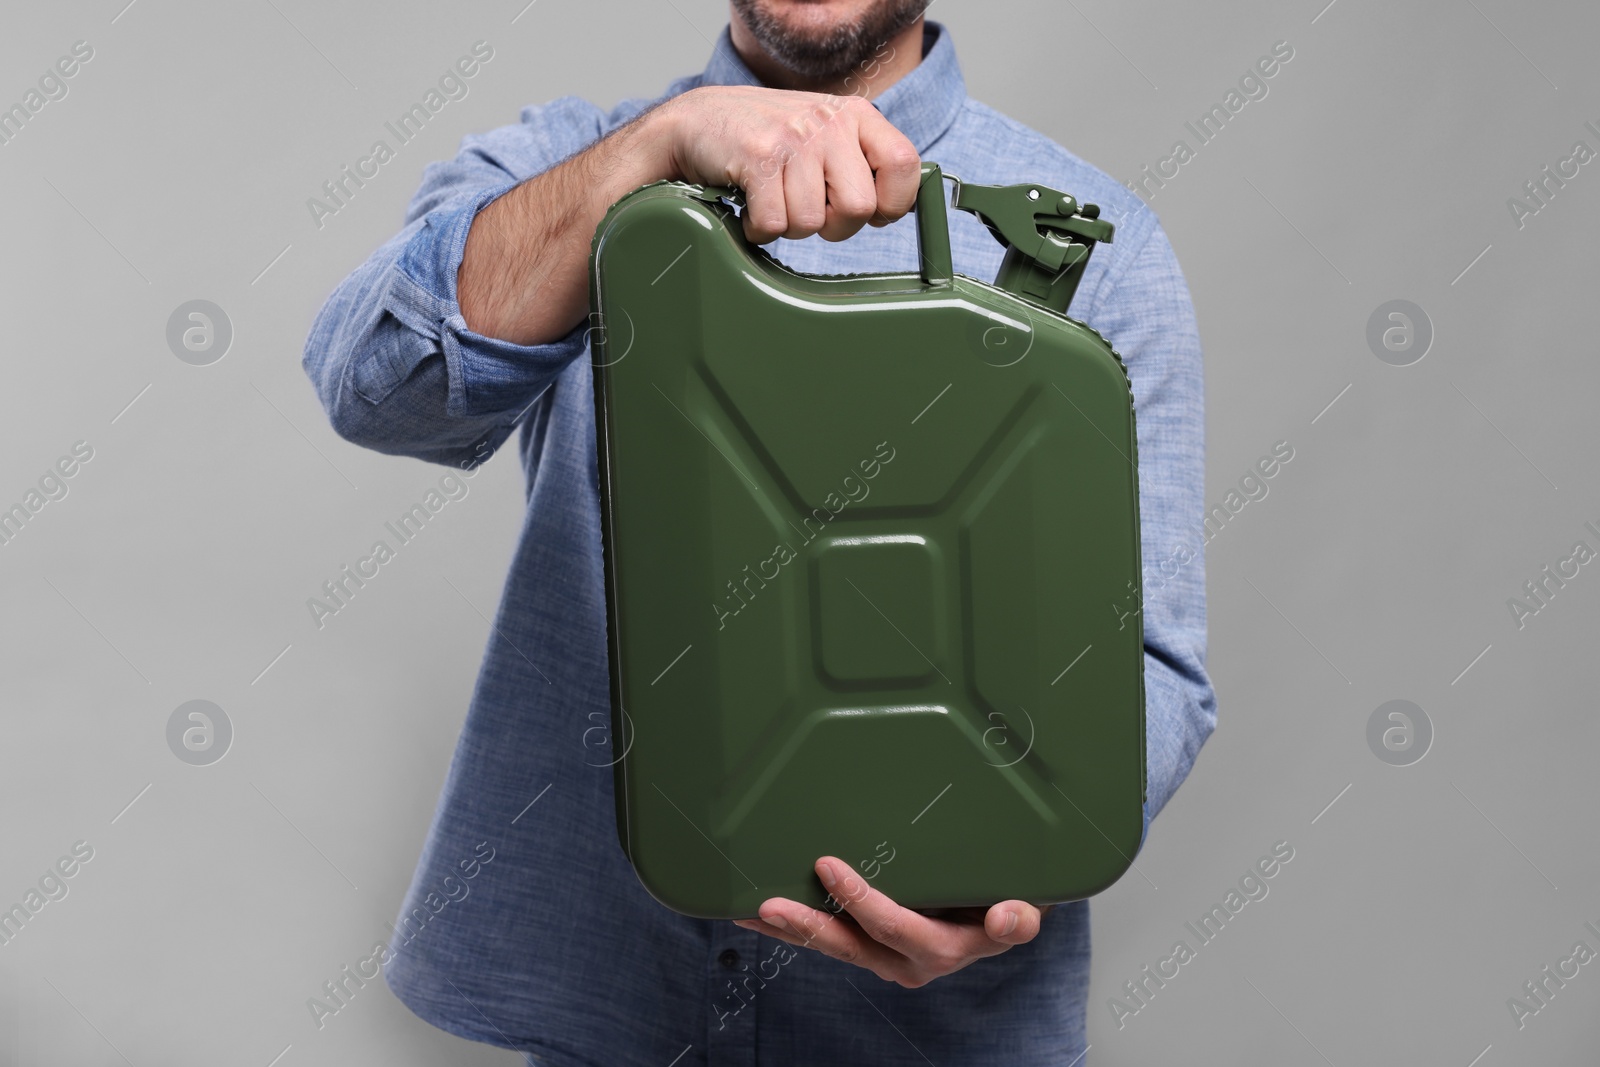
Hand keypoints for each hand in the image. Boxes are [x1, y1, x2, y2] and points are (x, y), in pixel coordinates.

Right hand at [659, 84, 921, 244]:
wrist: (695, 124)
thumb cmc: (764, 141)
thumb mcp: (822, 137)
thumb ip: (860, 163)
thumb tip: (895, 208)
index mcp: (854, 115)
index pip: (905, 164)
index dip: (892, 203)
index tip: (870, 213)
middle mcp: (828, 121)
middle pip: (860, 208)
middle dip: (834, 227)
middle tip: (809, 211)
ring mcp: (793, 138)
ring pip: (813, 223)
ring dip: (789, 227)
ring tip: (772, 200)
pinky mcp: (758, 158)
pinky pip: (775, 225)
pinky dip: (759, 229)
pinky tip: (750, 206)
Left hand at [732, 856, 1051, 988]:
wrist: (1003, 920)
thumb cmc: (1007, 904)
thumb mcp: (1023, 910)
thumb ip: (1017, 919)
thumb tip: (1010, 916)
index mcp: (941, 948)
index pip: (892, 926)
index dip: (859, 899)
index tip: (828, 866)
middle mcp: (906, 961)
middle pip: (849, 945)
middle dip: (806, 925)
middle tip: (767, 905)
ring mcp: (884, 957)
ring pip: (831, 946)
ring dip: (789, 929)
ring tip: (747, 911)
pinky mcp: (869, 947)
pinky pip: (829, 939)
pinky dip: (795, 928)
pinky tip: (762, 914)